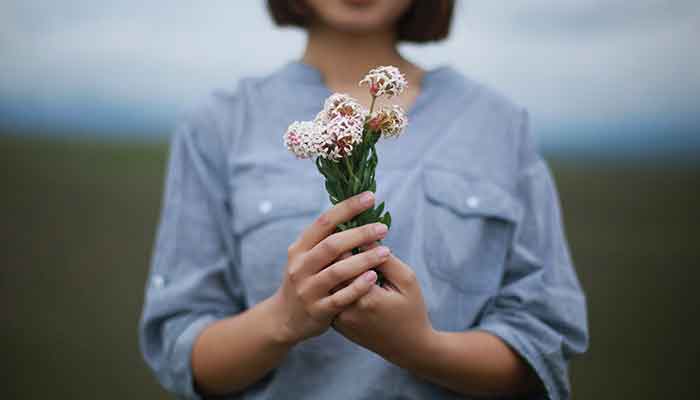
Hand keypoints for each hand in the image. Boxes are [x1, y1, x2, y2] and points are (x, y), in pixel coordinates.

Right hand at [269, 191, 390, 345]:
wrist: (283, 319)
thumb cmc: (304, 280)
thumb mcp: (304, 257)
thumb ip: (324, 239)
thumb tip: (353, 211)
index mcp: (299, 249)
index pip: (324, 222)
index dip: (347, 208)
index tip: (370, 196)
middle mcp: (301, 267)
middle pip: (332, 245)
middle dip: (360, 234)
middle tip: (383, 227)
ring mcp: (308, 290)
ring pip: (338, 271)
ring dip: (363, 260)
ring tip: (386, 251)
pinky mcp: (318, 311)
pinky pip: (340, 298)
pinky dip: (358, 287)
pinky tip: (374, 277)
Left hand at [332, 244, 435, 366]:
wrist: (408, 348)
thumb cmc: (412, 311)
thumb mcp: (407, 280)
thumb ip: (385, 258)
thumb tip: (364, 236)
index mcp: (366, 297)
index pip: (342, 259)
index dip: (345, 239)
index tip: (350, 227)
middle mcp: (347, 309)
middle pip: (329, 270)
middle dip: (336, 250)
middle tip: (344, 234)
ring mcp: (339, 319)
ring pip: (326, 284)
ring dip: (332, 266)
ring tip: (344, 253)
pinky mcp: (336, 324)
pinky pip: (329, 296)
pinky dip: (333, 282)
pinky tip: (343, 272)